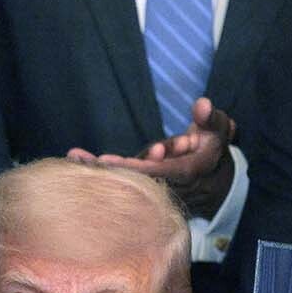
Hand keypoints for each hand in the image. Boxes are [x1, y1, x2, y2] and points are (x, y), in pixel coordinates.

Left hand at [67, 98, 236, 218]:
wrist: (214, 179)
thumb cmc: (213, 147)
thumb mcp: (218, 131)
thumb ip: (210, 118)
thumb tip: (201, 104)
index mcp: (185, 173)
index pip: (156, 172)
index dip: (133, 167)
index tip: (107, 161)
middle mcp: (167, 185)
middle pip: (134, 180)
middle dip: (106, 170)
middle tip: (78, 159)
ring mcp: (154, 188)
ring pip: (125, 181)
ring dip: (98, 171)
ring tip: (73, 158)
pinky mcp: (144, 187)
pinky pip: (123, 180)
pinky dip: (103, 172)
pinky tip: (79, 163)